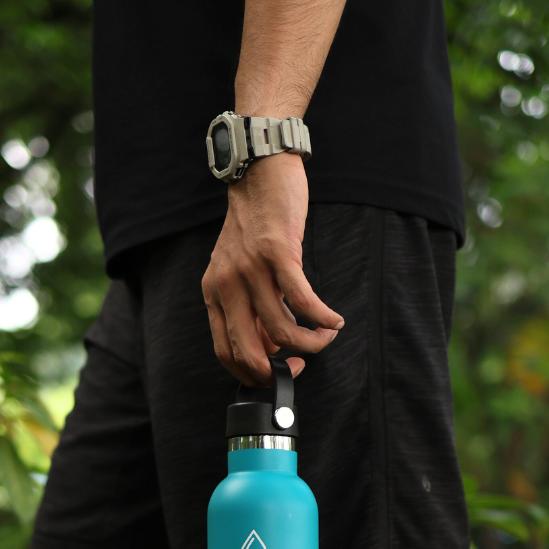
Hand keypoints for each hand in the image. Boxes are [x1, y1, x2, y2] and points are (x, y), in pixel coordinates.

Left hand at [202, 152, 343, 385]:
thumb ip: (248, 308)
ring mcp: (251, 270)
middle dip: (279, 371)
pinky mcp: (278, 255)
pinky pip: (303, 302)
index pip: (226, 352)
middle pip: (249, 351)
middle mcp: (227, 286)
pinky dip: (322, 318)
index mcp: (214, 293)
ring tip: (326, 336)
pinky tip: (334, 320)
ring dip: (311, 343)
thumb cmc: (255, 225)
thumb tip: (271, 347)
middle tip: (302, 366)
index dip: (254, 374)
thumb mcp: (238, 271)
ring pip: (281, 331)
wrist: (258, 174)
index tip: (278, 373)